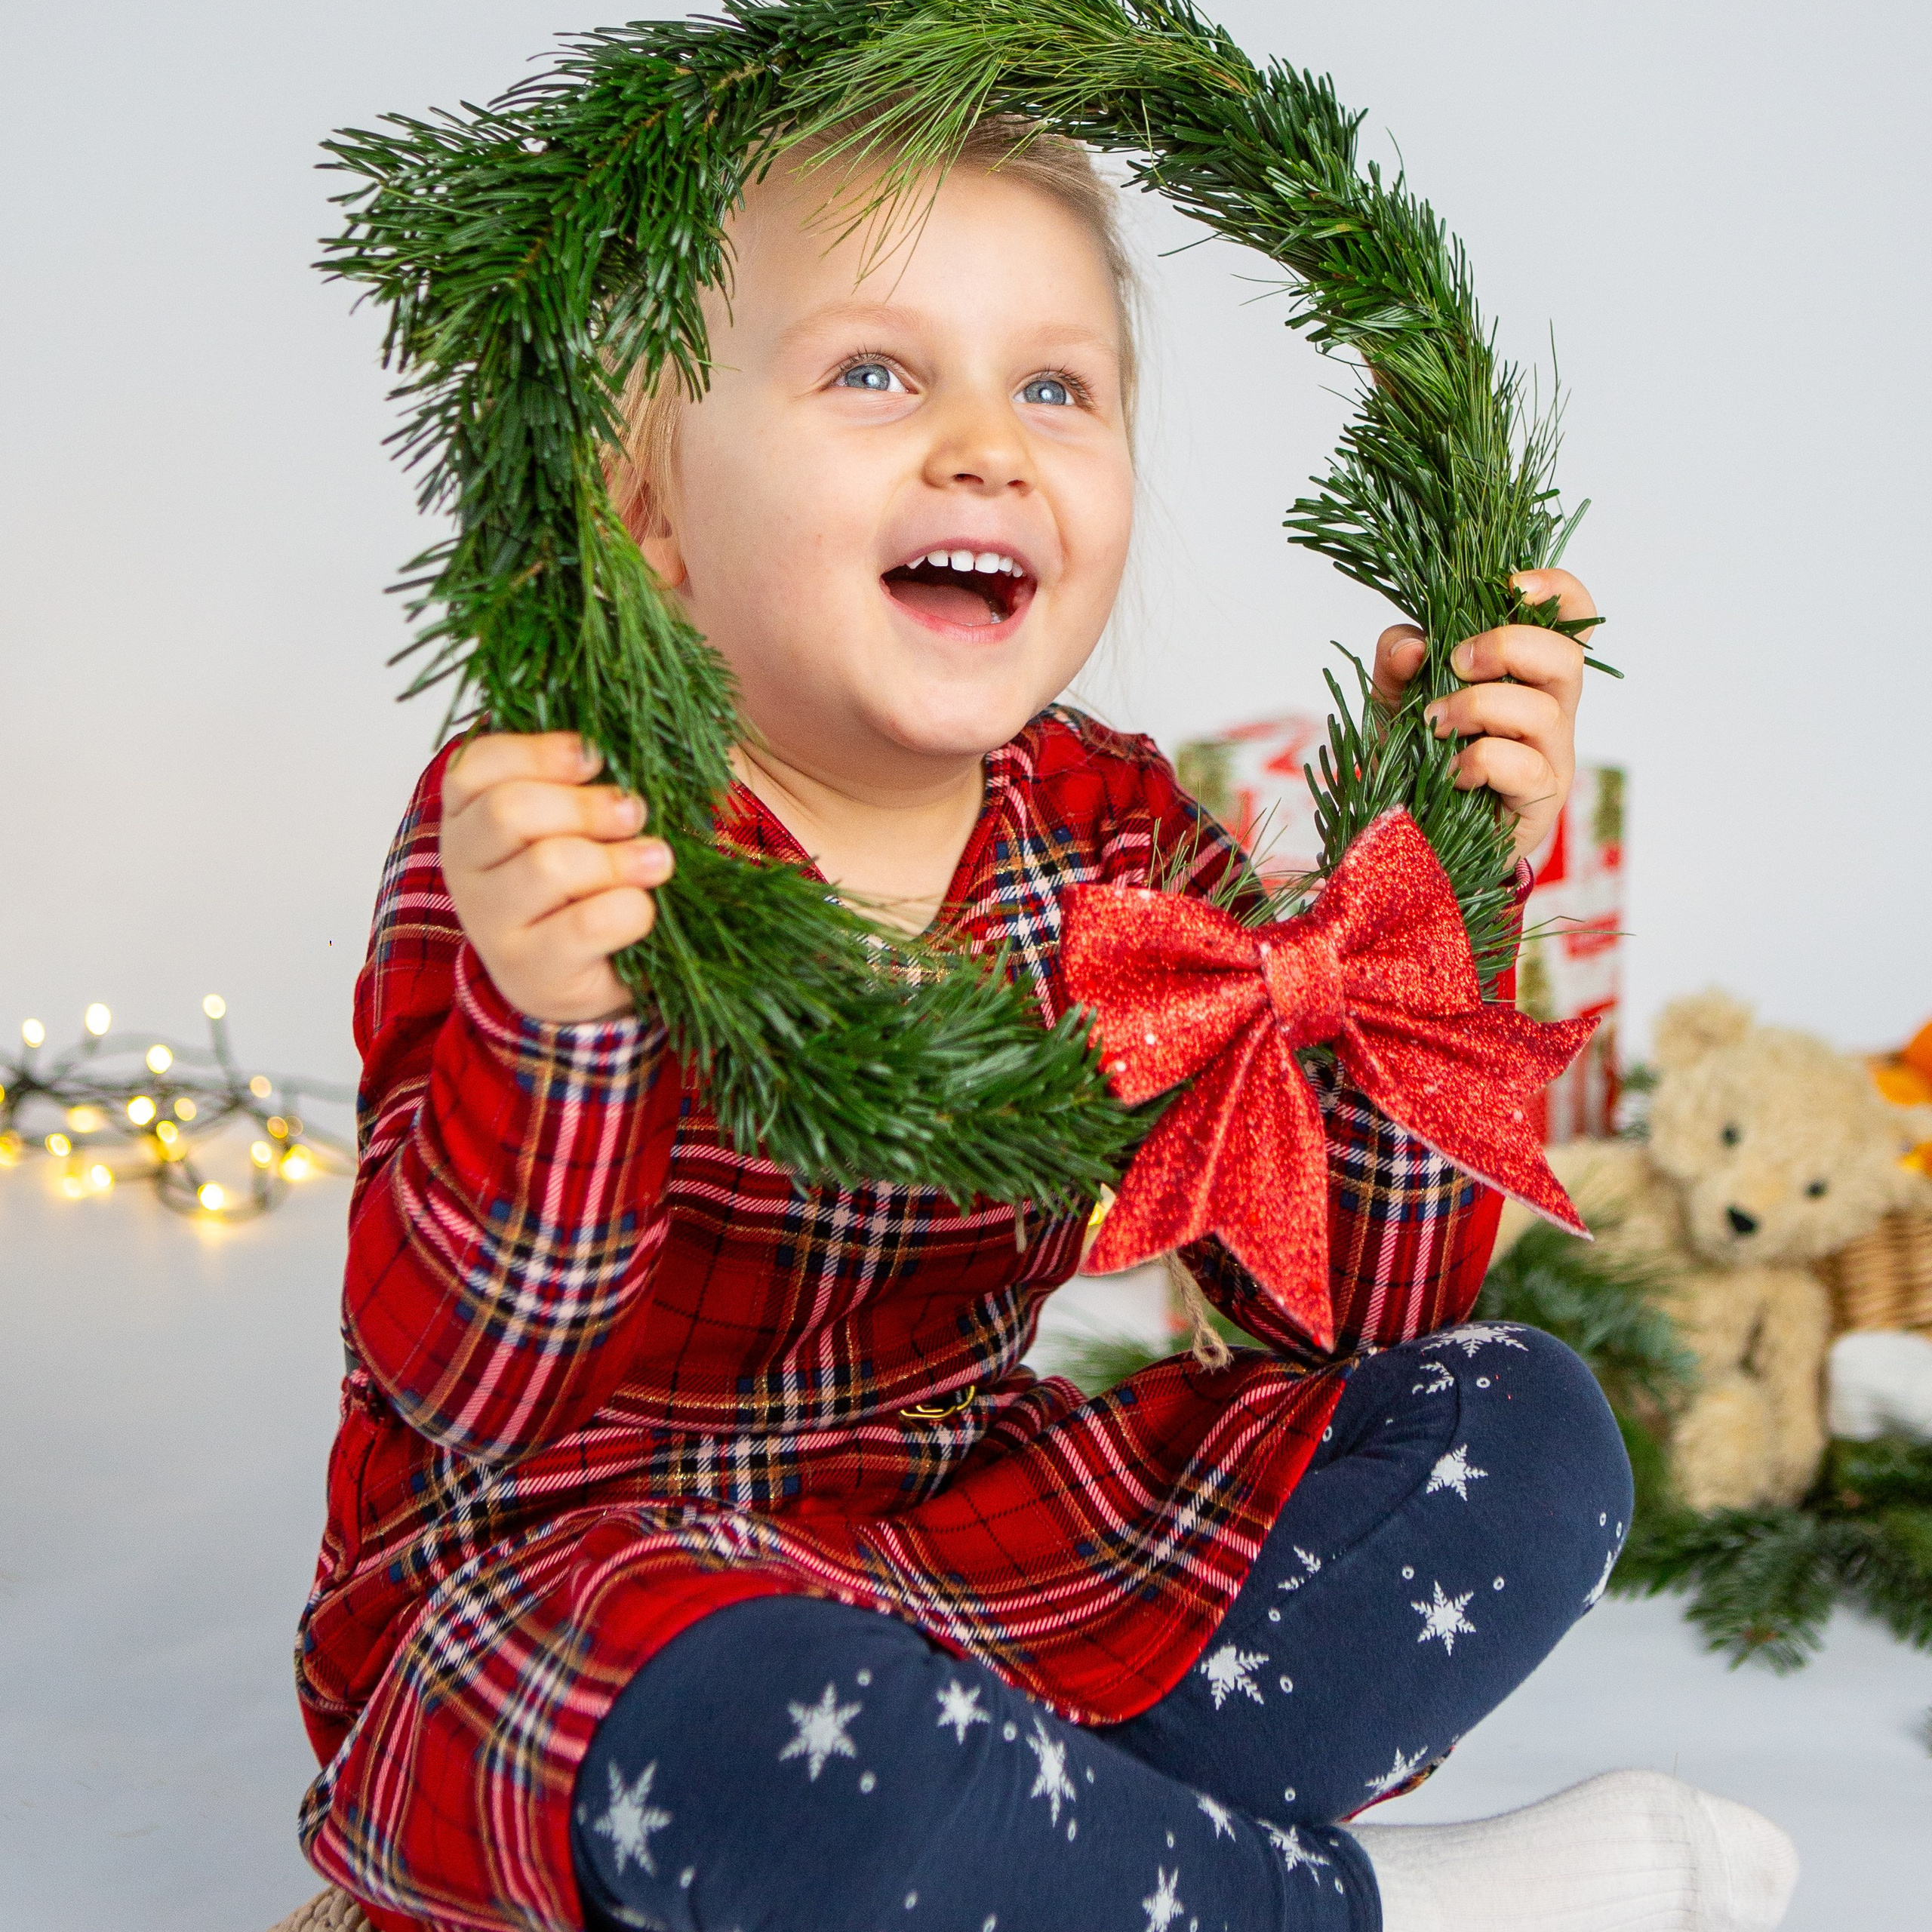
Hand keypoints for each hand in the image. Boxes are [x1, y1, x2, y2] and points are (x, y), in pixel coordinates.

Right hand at [440, 732, 673, 1021]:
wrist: (589, 978)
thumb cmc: (585, 883)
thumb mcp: (575, 821)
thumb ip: (583, 780)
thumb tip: (625, 735)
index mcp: (467, 815)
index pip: (477, 765)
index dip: (540, 753)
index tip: (597, 759)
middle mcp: (464, 866)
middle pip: (510, 811)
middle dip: (587, 807)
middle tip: (635, 813)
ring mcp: (490, 923)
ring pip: (549, 866)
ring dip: (619, 859)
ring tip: (657, 861)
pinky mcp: (530, 971)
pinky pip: (586, 924)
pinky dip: (630, 909)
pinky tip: (643, 909)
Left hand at [1372, 567, 1594, 859]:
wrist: (1415, 836)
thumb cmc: (1417, 759)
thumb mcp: (1395, 701)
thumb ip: (1397, 663)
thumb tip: (1414, 644)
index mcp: (1527, 672)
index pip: (1572, 616)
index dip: (1556, 590)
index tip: (1509, 585)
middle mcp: (1551, 709)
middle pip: (1566, 657)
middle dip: (1506, 647)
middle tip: (1455, 663)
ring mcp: (1551, 757)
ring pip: (1541, 711)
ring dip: (1477, 707)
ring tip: (1435, 724)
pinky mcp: (1539, 802)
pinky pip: (1522, 767)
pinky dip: (1477, 761)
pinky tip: (1450, 771)